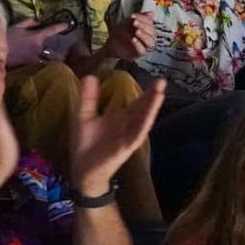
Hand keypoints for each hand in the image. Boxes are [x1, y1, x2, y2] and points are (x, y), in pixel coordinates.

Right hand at [6, 18, 71, 65]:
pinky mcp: (29, 68)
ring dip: (54, 65)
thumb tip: (38, 22)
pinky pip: (40, 69)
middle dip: (61, 56)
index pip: (51, 30)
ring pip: (49, 63)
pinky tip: (47, 73)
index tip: (66, 25)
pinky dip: (44, 70)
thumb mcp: (16, 26)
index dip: (60, 27)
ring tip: (60, 68)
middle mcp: (38, 49)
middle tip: (65, 57)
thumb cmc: (6, 37)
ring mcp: (35, 59)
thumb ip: (28, 22)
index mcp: (36, 37)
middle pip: (55, 53)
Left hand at [68, 73, 163, 196]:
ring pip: (144, 120)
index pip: (138, 103)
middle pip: (144, 109)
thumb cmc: (85, 143)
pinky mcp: (126, 147)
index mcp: (122, 117)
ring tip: (159, 94)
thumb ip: (89, 97)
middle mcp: (129, 125)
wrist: (82, 168)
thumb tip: (90, 75)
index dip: (147, 92)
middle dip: (153, 96)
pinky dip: (143, 124)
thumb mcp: (84, 115)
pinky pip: (137, 134)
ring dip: (152, 107)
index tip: (158, 79)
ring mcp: (129, 136)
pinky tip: (149, 116)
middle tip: (162, 82)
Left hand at [100, 10, 154, 61]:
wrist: (111, 44)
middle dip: (144, 27)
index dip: (143, 19)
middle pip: (152, 33)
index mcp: (147, 30)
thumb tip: (152, 13)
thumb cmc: (120, 32)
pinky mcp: (139, 54)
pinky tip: (133, 39)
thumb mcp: (128, 22)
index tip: (133, 16)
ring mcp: (144, 47)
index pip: (150, 24)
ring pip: (150, 43)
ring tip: (136, 31)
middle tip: (134, 23)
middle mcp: (148, 38)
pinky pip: (142, 50)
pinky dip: (138, 44)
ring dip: (144, 36)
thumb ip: (139, 17)